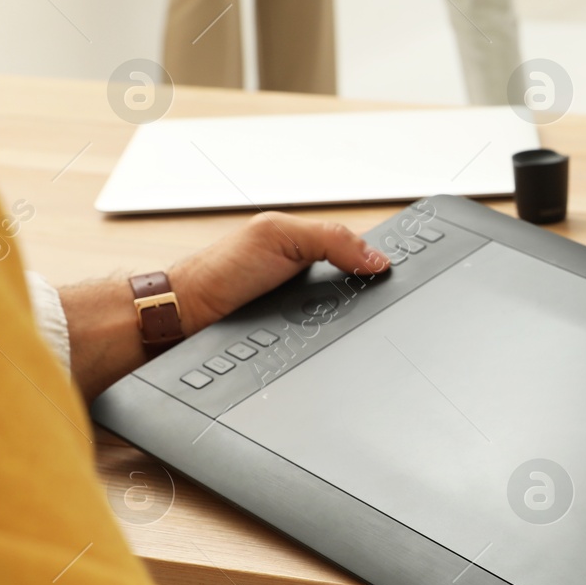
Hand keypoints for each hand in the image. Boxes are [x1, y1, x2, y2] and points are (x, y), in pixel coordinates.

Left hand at [63, 212, 387, 401]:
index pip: (358, 250)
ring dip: (354, 329)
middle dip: (373, 298)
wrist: (184, 322)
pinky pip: (327, 345)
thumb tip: (377, 259)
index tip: (401, 271)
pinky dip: (333, 349)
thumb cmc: (217, 274)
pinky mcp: (293, 342)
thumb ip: (329, 238)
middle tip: (383, 301)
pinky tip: (336, 349)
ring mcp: (300, 313)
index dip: (380, 260)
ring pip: (346, 321)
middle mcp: (306, 279)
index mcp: (305, 245)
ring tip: (362, 328)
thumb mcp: (277, 235)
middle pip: (359, 289)